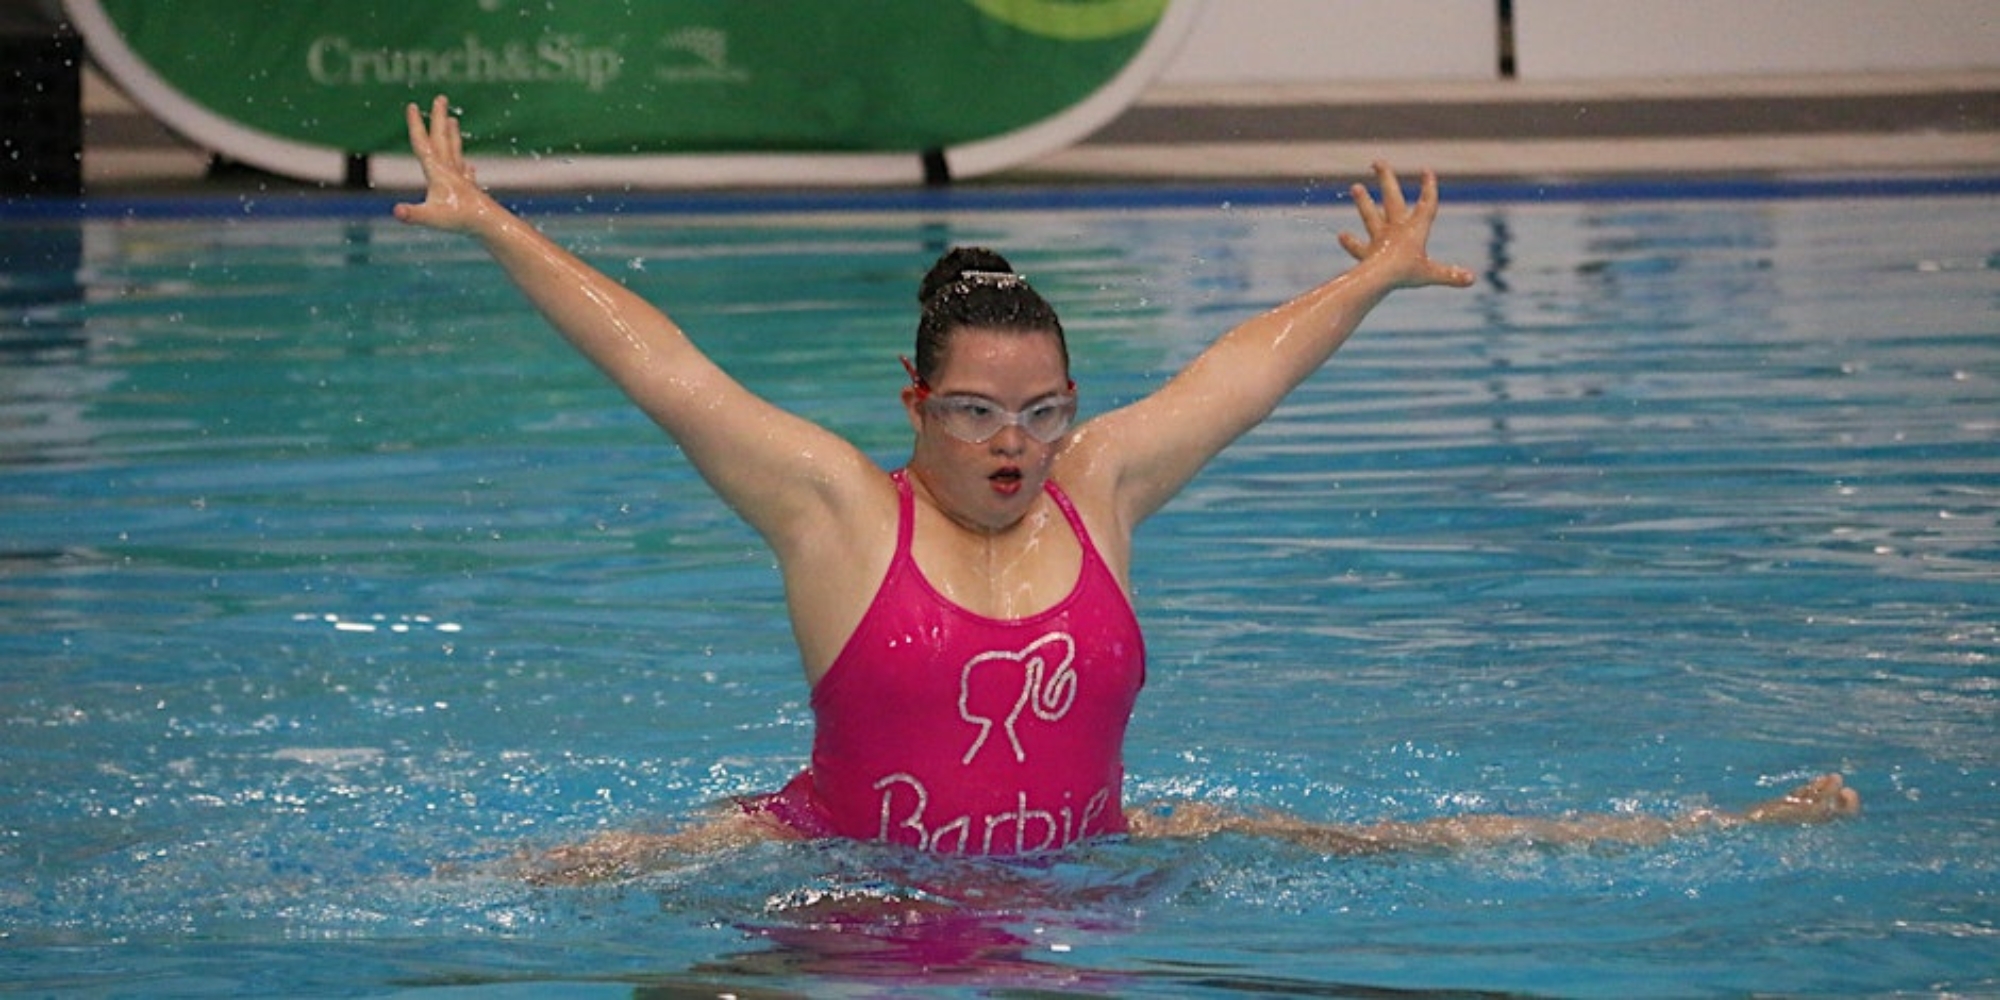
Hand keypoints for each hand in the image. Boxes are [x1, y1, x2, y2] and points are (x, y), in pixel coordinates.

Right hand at [392, 94, 493, 233]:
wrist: (489, 224)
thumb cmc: (459, 220)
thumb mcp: (431, 218)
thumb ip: (412, 214)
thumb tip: (397, 211)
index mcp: (437, 172)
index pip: (422, 143)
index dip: (416, 125)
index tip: (412, 105)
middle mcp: (450, 171)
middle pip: (441, 139)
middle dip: (438, 118)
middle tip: (441, 98)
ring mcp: (461, 180)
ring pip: (455, 152)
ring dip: (452, 135)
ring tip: (453, 120)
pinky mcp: (470, 191)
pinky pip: (466, 174)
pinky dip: (465, 167)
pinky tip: (469, 167)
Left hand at [1337, 161, 1476, 289]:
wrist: (1378, 278)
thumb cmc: (1406, 273)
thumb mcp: (1432, 274)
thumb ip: (1451, 276)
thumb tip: (1471, 279)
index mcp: (1415, 230)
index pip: (1426, 205)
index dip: (1429, 188)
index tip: (1427, 171)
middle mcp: (1395, 230)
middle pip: (1392, 199)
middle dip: (1386, 180)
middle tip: (1377, 162)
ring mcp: (1379, 240)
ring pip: (1371, 216)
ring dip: (1363, 202)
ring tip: (1355, 187)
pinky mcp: (1367, 254)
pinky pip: (1358, 247)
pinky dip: (1351, 242)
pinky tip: (1341, 235)